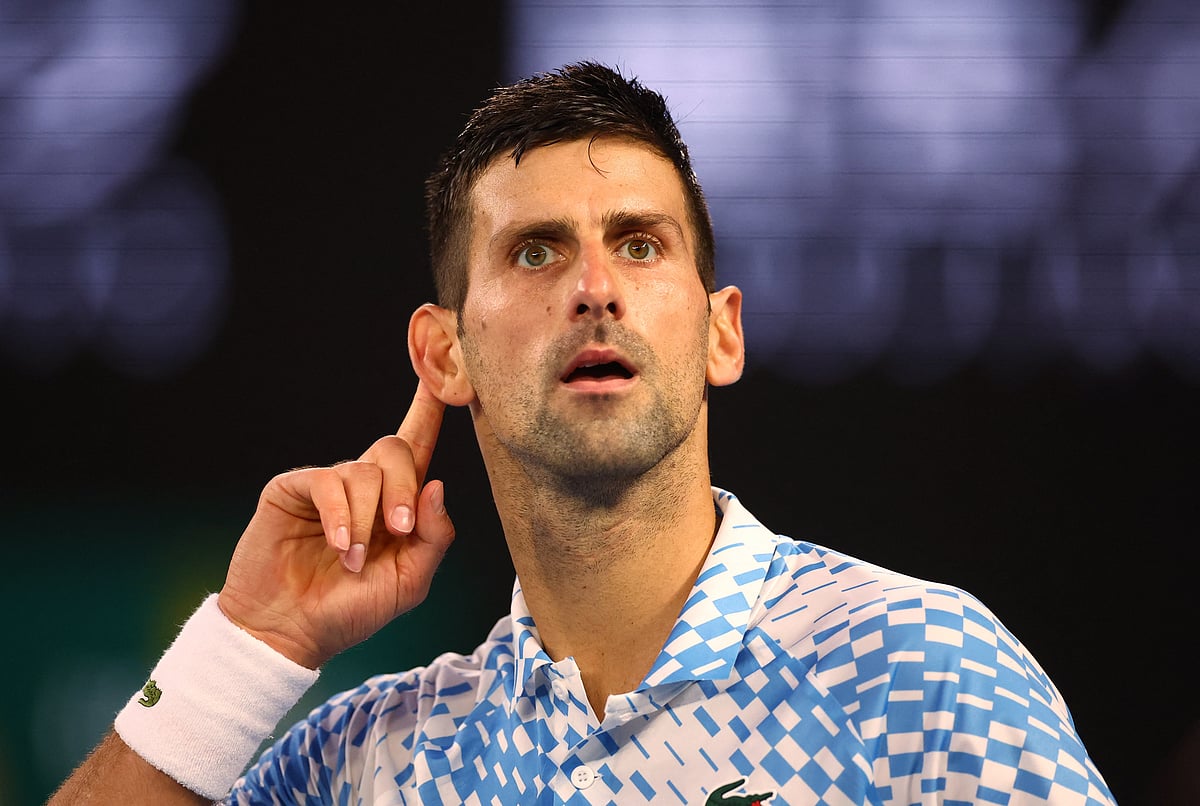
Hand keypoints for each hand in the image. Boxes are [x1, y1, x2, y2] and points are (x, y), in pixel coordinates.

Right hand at [217, 382, 454, 668]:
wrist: (290, 632)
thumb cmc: (351, 610)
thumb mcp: (409, 582)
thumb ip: (434, 537)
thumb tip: (437, 485)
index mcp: (396, 502)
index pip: (418, 444)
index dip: (430, 407)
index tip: (443, 372)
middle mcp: (364, 486)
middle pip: (396, 449)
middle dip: (404, 488)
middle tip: (398, 529)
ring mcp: (327, 486)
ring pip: (363, 471)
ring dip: (366, 519)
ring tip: (351, 559)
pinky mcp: (293, 490)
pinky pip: (327, 482)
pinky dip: (340, 516)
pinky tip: (338, 544)